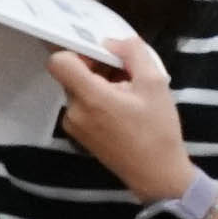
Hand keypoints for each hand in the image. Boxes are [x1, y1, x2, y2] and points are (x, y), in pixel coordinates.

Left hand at [44, 29, 188, 198]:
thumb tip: (112, 42)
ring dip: (99, 85)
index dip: (77, 52)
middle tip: (125, 75)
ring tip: (128, 95)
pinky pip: (82, 108)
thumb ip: (132, 53)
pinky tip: (123, 112)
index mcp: (90, 97)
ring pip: (78, 91)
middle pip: (71, 75)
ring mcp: (74, 126)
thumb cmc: (158, 130)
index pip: (59, 62)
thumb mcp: (155, 83)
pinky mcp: (80, 137)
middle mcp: (74, 111)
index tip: (102, 56)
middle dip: (95, 68)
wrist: (158, 176)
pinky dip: (98, 102)